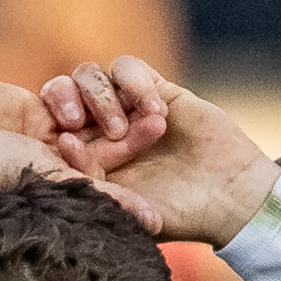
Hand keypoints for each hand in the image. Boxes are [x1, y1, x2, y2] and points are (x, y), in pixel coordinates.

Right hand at [0, 79, 161, 213]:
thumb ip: (106, 197)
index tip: (161, 123)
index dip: (137, 140)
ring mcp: (43, 132)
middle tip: (151, 104)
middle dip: (128, 117)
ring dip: (94, 102)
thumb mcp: (55, 182)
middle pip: (106, 134)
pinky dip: (68, 91)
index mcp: (67, 186)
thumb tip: (156, 224)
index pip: (114, 165)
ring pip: (86, 108)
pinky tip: (66, 100)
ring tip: (95, 111)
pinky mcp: (28, 106)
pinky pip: (62, 90)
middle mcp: (58, 161)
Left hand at [42, 56, 280, 244]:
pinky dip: (134, 83)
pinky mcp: (156, 89)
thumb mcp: (124, 206)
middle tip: (76, 122)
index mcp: (84, 158)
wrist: (228, 199)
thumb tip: (64, 147)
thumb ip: (93, 180)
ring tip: (124, 128)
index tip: (68, 144)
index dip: (52, 130)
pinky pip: (128, 67)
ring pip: (90, 76)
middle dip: (65, 102)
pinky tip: (155, 112)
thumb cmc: (175, 213)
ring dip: (102, 97)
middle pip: (63, 93)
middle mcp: (100, 129)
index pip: (51, 129)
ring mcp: (127, 107)